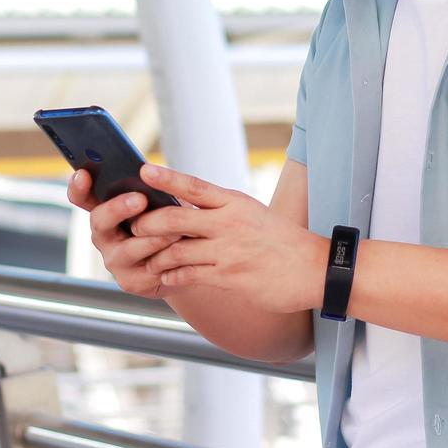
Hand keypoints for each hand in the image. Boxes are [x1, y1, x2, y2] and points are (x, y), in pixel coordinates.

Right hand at [66, 169, 180, 298]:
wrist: (187, 260)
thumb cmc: (171, 222)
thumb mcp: (161, 200)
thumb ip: (151, 189)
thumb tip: (153, 173)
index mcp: (106, 210)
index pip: (82, 197)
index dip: (78, 186)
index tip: (83, 174)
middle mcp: (104, 236)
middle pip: (99, 221)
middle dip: (118, 208)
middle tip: (140, 199)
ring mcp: (114, 259)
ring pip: (127, 249)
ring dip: (151, 238)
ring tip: (173, 230)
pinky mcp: (130, 281)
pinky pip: (146, 268)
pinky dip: (165, 258)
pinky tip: (180, 250)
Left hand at [132, 164, 326, 314]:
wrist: (313, 268)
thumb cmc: (280, 240)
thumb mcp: (251, 213)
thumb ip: (220, 209)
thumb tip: (186, 202)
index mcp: (234, 202)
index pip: (194, 185)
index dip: (167, 177)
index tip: (144, 169)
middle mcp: (228, 223)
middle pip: (176, 217)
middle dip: (148, 223)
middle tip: (134, 227)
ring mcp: (228, 251)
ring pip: (176, 250)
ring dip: (156, 256)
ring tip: (148, 259)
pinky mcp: (229, 276)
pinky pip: (189, 275)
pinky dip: (173, 277)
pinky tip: (167, 278)